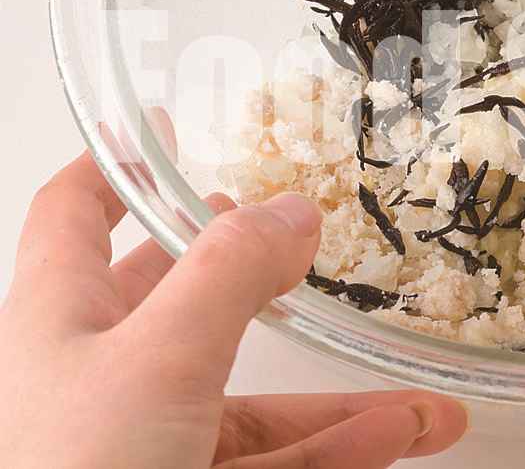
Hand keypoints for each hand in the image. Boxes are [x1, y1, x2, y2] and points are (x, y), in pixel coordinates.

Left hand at [1, 152, 466, 467]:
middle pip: (182, 308)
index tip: (160, 128)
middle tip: (295, 244)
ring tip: (424, 409)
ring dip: (342, 409)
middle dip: (251, 278)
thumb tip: (292, 209)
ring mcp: (143, 448)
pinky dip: (337, 453)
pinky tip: (400, 439)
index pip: (74, 215)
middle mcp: (98, 380)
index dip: (115, 167)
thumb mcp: (155, 357)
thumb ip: (227, 273)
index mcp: (60, 319)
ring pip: (253, 411)